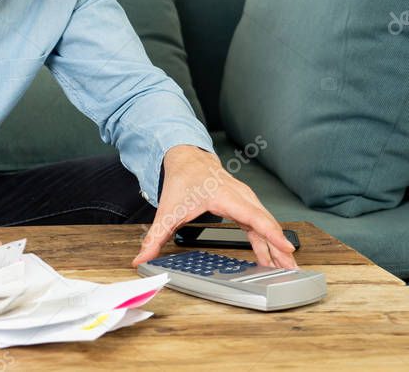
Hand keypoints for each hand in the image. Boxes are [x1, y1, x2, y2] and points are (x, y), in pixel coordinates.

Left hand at [131, 145, 296, 269]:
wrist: (188, 160)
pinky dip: (268, 238)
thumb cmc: (182, 181)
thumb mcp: (167, 211)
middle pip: (265, 222)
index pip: (252, 216)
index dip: (270, 234)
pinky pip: (260, 223)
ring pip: (265, 223)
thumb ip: (154, 237)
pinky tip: (271, 256)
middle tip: (291, 270)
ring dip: (277, 245)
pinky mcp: (246, 204)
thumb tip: (141, 258)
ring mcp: (246, 199)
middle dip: (279, 246)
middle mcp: (240, 196)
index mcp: (223, 196)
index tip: (286, 249)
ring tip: (286, 268)